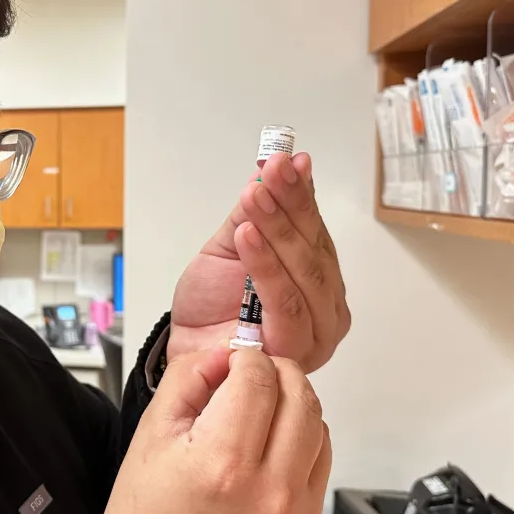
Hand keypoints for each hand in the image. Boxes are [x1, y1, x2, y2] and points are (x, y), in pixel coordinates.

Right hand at [103, 348, 331, 513]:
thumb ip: (189, 378)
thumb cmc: (150, 510)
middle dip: (274, 371)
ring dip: (291, 402)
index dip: (244, 357)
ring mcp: (294, 511)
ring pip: (318, 423)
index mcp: (223, 463)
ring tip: (257, 408)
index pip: (258, 378)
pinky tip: (269, 438)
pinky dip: (302, 435)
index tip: (230, 361)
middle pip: (299, 395)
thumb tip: (225, 353)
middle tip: (248, 373)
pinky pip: (322, 457)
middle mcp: (268, 490)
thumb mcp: (153, 432)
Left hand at [168, 152, 349, 371]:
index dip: (300, 193)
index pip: (316, 229)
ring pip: (305, 274)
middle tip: (270, 173)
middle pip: (315, 249)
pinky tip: (248, 236)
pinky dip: (267, 266)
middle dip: (290, 205)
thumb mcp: (232, 242)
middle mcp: (327, 306)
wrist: (186, 346)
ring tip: (254, 197)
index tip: (285, 159)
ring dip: (278, 229)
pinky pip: (286, 305)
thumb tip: (287, 160)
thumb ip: (259, 208)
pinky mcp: (295, 353)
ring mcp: (317, 332)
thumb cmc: (212, 300)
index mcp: (319, 277)